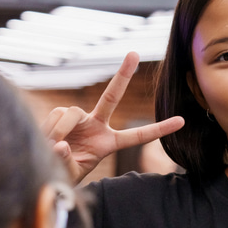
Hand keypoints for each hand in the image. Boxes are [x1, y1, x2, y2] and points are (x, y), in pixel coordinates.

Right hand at [40, 52, 184, 183]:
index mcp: (109, 143)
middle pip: (112, 96)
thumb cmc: (65, 175)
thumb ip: (68, 161)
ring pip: (71, 113)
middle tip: (133, 52)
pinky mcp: (62, 114)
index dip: (159, 129)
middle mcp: (97, 125)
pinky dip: (49, 128)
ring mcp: (79, 118)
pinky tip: (46, 140)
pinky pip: (57, 116)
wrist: (47, 169)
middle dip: (122, 75)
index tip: (181, 121)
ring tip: (54, 147)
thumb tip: (61, 144)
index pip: (138, 136)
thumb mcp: (71, 174)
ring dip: (60, 130)